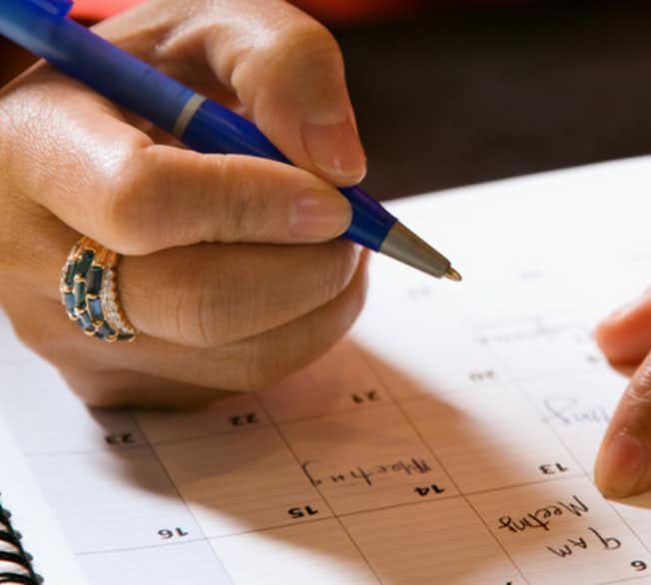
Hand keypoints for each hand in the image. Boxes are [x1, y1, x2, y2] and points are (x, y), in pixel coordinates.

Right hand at [0, 0, 367, 407]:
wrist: (95, 140)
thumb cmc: (155, 82)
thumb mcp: (211, 26)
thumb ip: (282, 64)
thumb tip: (341, 166)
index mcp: (38, 148)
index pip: (144, 202)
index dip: (258, 206)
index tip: (334, 199)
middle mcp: (32, 258)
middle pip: (199, 303)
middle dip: (310, 268)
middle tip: (354, 229)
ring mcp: (69, 335)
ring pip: (237, 356)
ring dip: (321, 304)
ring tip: (328, 244)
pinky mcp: (116, 381)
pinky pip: (237, 382)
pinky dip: (297, 333)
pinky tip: (290, 278)